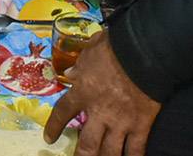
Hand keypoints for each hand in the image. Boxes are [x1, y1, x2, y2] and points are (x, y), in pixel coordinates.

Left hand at [44, 31, 160, 155]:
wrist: (143, 52)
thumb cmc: (115, 48)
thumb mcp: (91, 51)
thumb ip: (80, 66)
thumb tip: (71, 73)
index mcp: (84, 92)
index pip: (63, 113)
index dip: (54, 127)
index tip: (49, 138)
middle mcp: (100, 113)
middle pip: (87, 146)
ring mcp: (121, 122)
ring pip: (110, 153)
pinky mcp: (142, 125)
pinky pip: (136, 149)